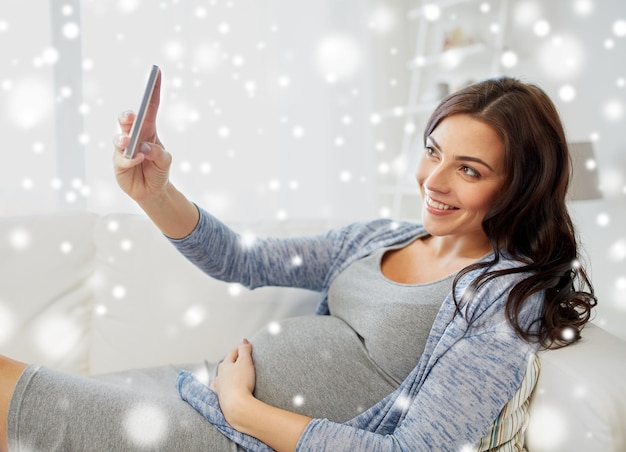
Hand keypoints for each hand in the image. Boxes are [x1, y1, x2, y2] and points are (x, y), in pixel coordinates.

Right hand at [112, 70, 171, 201]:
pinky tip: (136, 159)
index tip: (156, 74)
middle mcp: (134, 135)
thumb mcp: (166, 161)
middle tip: (131, 116)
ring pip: (120, 137)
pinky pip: (121, 158)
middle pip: (128, 120)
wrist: (152, 191)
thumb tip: (144, 148)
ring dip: (124, 138)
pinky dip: (130, 159)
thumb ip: (158, 154)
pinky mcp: (118, 163)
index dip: (153, 90)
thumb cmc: (159, 170)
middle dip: (128, 115)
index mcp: (149, 129)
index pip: (150, 107)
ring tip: (129, 142)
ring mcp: (124, 149)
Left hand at [212, 339, 256, 426]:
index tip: (247, 346)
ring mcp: (219, 388)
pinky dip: (224, 388)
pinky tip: (224, 389)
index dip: (241, 348)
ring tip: (232, 374)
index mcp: (225, 365)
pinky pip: (222, 390)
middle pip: (227, 365)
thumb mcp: (245, 361)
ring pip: (222, 378)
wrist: (236, 405)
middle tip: (243, 359)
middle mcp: (219, 376)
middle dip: (234, 361)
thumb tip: (243, 340)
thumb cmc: (241, 382)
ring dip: (227, 375)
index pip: (233, 352)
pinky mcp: (222, 399)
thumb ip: (244, 350)